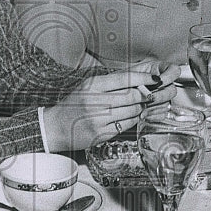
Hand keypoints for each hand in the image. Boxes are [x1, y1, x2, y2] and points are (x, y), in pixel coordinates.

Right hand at [44, 63, 177, 149]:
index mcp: (93, 85)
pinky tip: (132, 116)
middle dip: (148, 94)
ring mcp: (99, 119)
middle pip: (133, 96)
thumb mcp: (88, 86)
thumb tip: (140, 76)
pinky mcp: (101, 134)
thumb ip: (112, 81)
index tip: (156, 79)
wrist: (54, 126)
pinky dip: (134, 120)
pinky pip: (126, 125)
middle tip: (154, 93)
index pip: (125, 78)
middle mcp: (96, 101)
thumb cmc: (73, 104)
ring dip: (141, 108)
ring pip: (132, 111)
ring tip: (142, 104)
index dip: (145, 78)